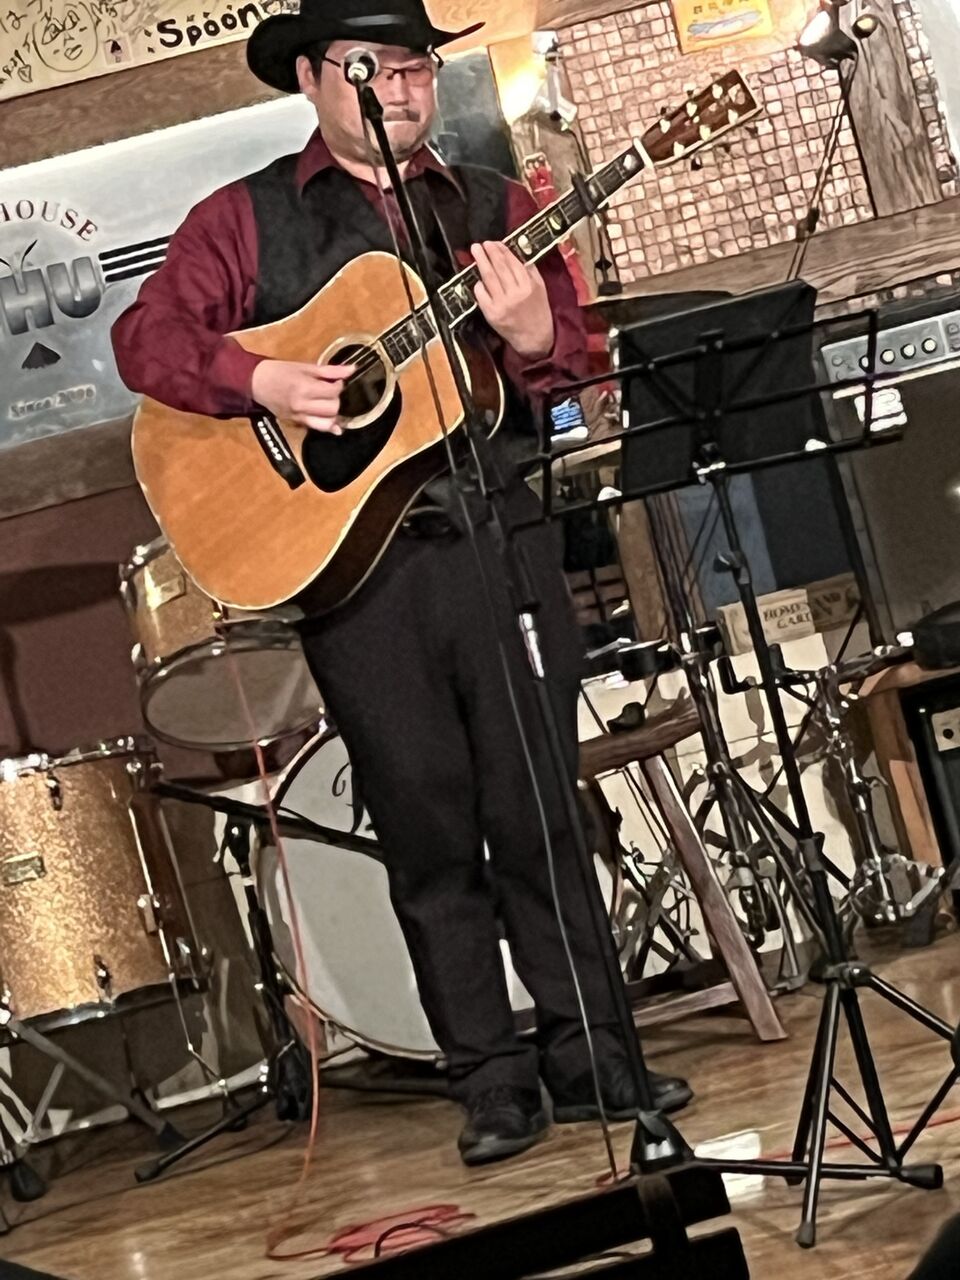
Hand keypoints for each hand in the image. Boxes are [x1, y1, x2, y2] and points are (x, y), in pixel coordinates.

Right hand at [250, 359, 354, 433]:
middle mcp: (302, 405)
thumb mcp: (306, 367)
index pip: (333, 392)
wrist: (256, 382)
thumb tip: (352, 369)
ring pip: (327, 423)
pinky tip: (335, 426)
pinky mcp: (296, 423)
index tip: (336, 381)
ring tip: (330, 405)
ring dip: (334, 415)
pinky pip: (317, 429)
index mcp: (304, 388)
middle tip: (331, 393)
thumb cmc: (280, 371)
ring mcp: (299, 416)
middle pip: (333, 409)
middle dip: (337, 400)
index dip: (339, 386)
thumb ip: (331, 370)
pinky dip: (328, 427)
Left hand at [471, 241, 554, 361]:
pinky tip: (477, 279)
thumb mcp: (541, 289)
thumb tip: (518, 255)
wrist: (535, 339)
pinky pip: (482, 296)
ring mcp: (502, 304)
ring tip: (475, 251)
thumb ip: (531, 272)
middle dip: (490, 253)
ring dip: (481, 262)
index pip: (513, 263)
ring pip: (489, 278)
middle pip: (500, 268)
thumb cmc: (538, 312)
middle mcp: (515, 294)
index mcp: (528, 286)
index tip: (496, 243)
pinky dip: (479, 286)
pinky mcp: (492, 314)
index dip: (503, 251)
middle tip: (483, 243)